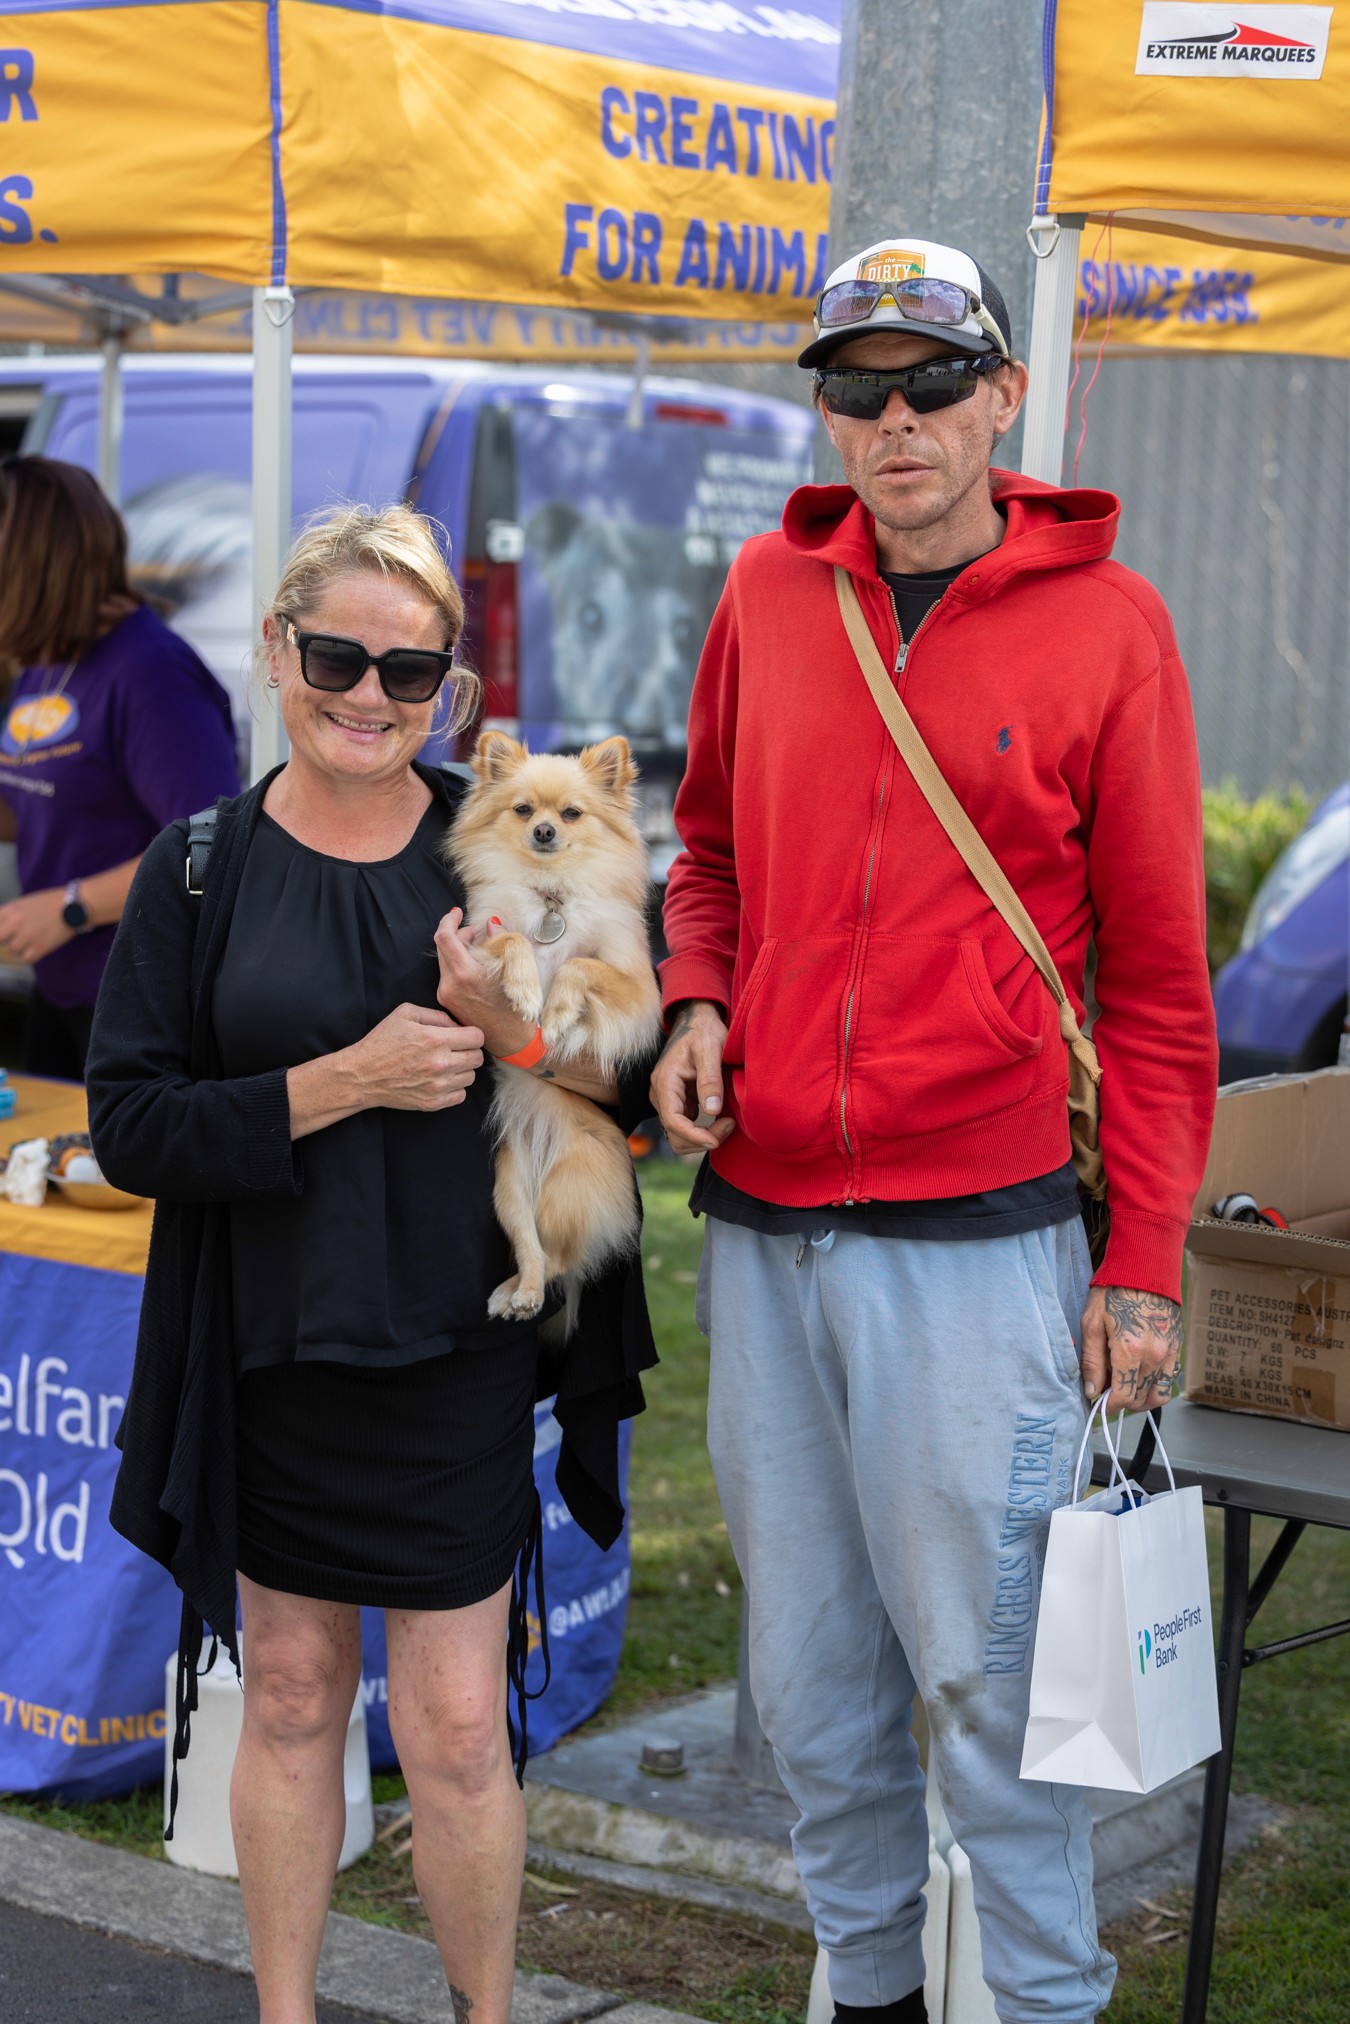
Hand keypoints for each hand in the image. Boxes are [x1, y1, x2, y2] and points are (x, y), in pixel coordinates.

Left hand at [0, 888, 73, 965]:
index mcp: (10, 910)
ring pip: (11, 951)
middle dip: (3, 941)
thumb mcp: (23, 903)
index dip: (0, 932)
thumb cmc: (49, 901)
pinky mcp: (40, 948)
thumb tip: (2, 926)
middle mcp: (15, 924)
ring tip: (27, 943)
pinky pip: (25, 959)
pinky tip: (34, 950)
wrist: (73, 905)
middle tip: (11, 941)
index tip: (4, 935)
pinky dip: (28, 956)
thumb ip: (9, 914)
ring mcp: (27, 937)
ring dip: (17, 949)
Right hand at [348, 1003, 483, 1111]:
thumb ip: (436, 1015)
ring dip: (461, 1070)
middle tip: (454, 1050)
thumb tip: (458, 1024)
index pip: (477, 1037)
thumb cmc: (382, 1042)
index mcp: (435, 1039)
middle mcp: (440, 1064)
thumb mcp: (405, 1014)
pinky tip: (440, 1080)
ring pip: (471, 1077)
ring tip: (444, 1065)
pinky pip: (460, 1095)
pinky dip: (454, 1088)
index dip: (471, 1034)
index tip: (462, 1036)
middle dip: (468, 1051)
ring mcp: (437, 1086)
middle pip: (478, 1058)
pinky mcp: (433, 1102)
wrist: (361, 1075)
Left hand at [434, 908, 535, 1057]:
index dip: (448, 920)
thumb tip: (490, 924)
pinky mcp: (448, 1003)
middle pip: (443, 947)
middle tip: (476, 931)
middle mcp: (450, 985)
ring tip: (479, 948)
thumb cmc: (519, 1006)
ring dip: (458, 949)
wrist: (513, 1042)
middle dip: (457, 933)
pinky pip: (447, 975)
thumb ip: (501, 940)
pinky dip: (458, 964)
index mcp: (465, 975)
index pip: (444, 938)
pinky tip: (476, 967)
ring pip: (444, 961)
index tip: (457, 912)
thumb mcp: (516, 967)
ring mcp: (446, 996)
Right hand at [649, 1000, 735, 1154]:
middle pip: (675, 1135)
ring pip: (681, 1135)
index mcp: (665, 1082)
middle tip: (729, 1125)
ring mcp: (669, 1100)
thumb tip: (712, 1110)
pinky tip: (722, 1118)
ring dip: (703, 1137)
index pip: (672, 1121)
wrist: (697, 1021)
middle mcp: (662, 1094)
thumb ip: (710, 1079)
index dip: (694, 1136)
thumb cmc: (704, 1031)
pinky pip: (687, 1127)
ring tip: (727, 1122)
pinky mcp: (679, 1102)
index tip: (716, 1138)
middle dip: (702, 1139)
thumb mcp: (710, 1049)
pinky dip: (704, 1131)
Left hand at [1081, 1285, 1182, 1414]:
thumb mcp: (1092, 1324)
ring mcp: (1170, 1353)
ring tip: (1124, 1388)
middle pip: (1140, 1399)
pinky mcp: (1177, 1348)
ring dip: (1141, 1399)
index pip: (1123, 1397)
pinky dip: (1155, 1387)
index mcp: (1131, 1351)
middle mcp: (1155, 1356)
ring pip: (1158, 1396)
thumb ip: (1092, 1362)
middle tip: (1107, 1392)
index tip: (1099, 1402)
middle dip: (1122, 1402)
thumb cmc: (1113, 1292)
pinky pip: (1170, 1381)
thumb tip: (1091, 1391)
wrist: (1144, 1269)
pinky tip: (1139, 1376)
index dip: (1109, 1406)